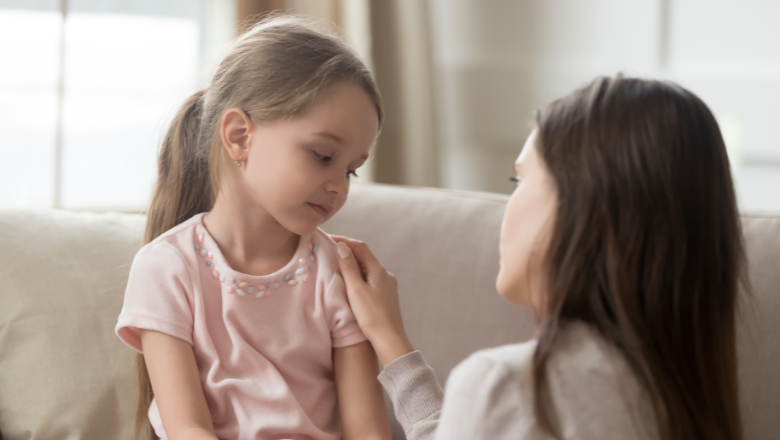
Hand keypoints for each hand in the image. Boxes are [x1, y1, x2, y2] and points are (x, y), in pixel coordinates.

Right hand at [332, 235, 414, 366]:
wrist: (390, 340)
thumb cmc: (371, 316)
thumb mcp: (356, 290)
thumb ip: (349, 268)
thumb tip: (342, 246)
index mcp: (378, 270)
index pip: (360, 247)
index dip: (344, 240)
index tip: (328, 239)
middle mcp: (385, 274)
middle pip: (365, 256)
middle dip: (348, 251)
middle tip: (329, 250)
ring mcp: (387, 285)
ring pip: (367, 268)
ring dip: (353, 264)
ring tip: (336, 265)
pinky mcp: (386, 296)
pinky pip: (370, 279)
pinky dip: (359, 275)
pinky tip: (351, 283)